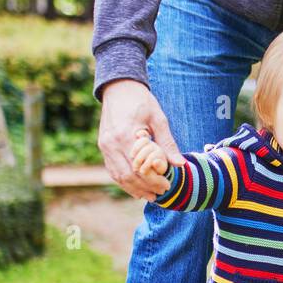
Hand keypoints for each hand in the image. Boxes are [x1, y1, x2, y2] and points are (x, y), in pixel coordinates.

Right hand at [98, 79, 185, 200]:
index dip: (154, 181)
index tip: (167, 185)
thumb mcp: (159, 118)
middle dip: (145, 188)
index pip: (140, 168)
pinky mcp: (103, 146)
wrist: (119, 87)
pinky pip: (112, 169)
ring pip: (118, 176)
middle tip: (161, 193)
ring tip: (149, 195)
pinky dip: (123, 181)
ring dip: (133, 189)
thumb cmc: (142, 101)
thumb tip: (180, 164)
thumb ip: (167, 143)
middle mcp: (112, 144)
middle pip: (128, 176)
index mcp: (126, 136)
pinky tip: (135, 188)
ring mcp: (104, 146)